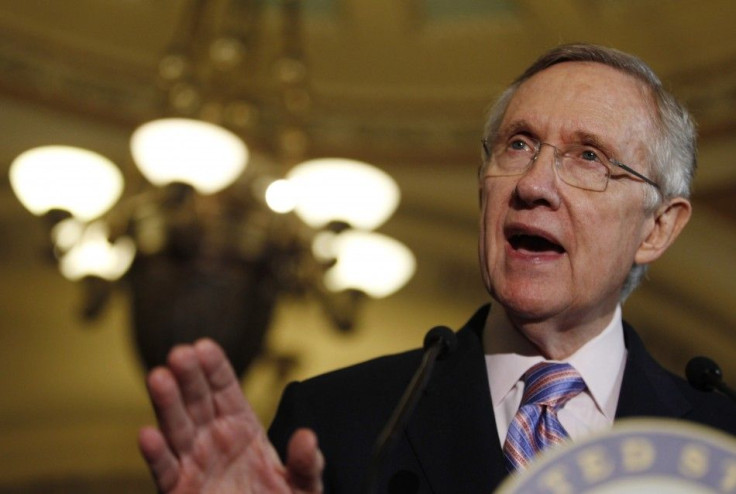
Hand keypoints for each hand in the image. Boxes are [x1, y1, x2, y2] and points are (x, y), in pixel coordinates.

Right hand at [138, 338, 323, 492]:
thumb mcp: (304, 486)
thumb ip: (307, 463)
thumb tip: (308, 437)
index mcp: (243, 427)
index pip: (226, 389)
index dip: (215, 367)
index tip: (204, 346)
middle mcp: (214, 439)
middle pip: (198, 401)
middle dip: (189, 376)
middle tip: (179, 353)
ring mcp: (195, 464)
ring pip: (177, 429)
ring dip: (166, 404)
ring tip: (158, 377)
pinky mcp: (180, 492)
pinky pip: (166, 470)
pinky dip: (156, 454)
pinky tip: (148, 434)